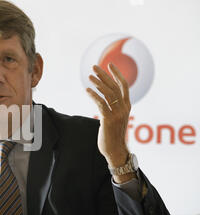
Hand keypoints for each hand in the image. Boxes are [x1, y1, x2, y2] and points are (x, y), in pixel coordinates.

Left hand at [86, 63, 131, 177]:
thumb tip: (105, 98)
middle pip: (114, 87)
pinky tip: (87, 90)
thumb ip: (113, 107)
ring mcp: (117, 114)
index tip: (109, 64)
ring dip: (98, 83)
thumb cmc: (113, 134)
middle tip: (94, 67)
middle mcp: (124, 108)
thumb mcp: (116, 118)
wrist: (116, 150)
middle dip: (104, 75)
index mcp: (127, 106)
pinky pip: (101, 104)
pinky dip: (94, 95)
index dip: (117, 74)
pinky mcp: (109, 120)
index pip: (123, 85)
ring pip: (108, 94)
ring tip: (89, 77)